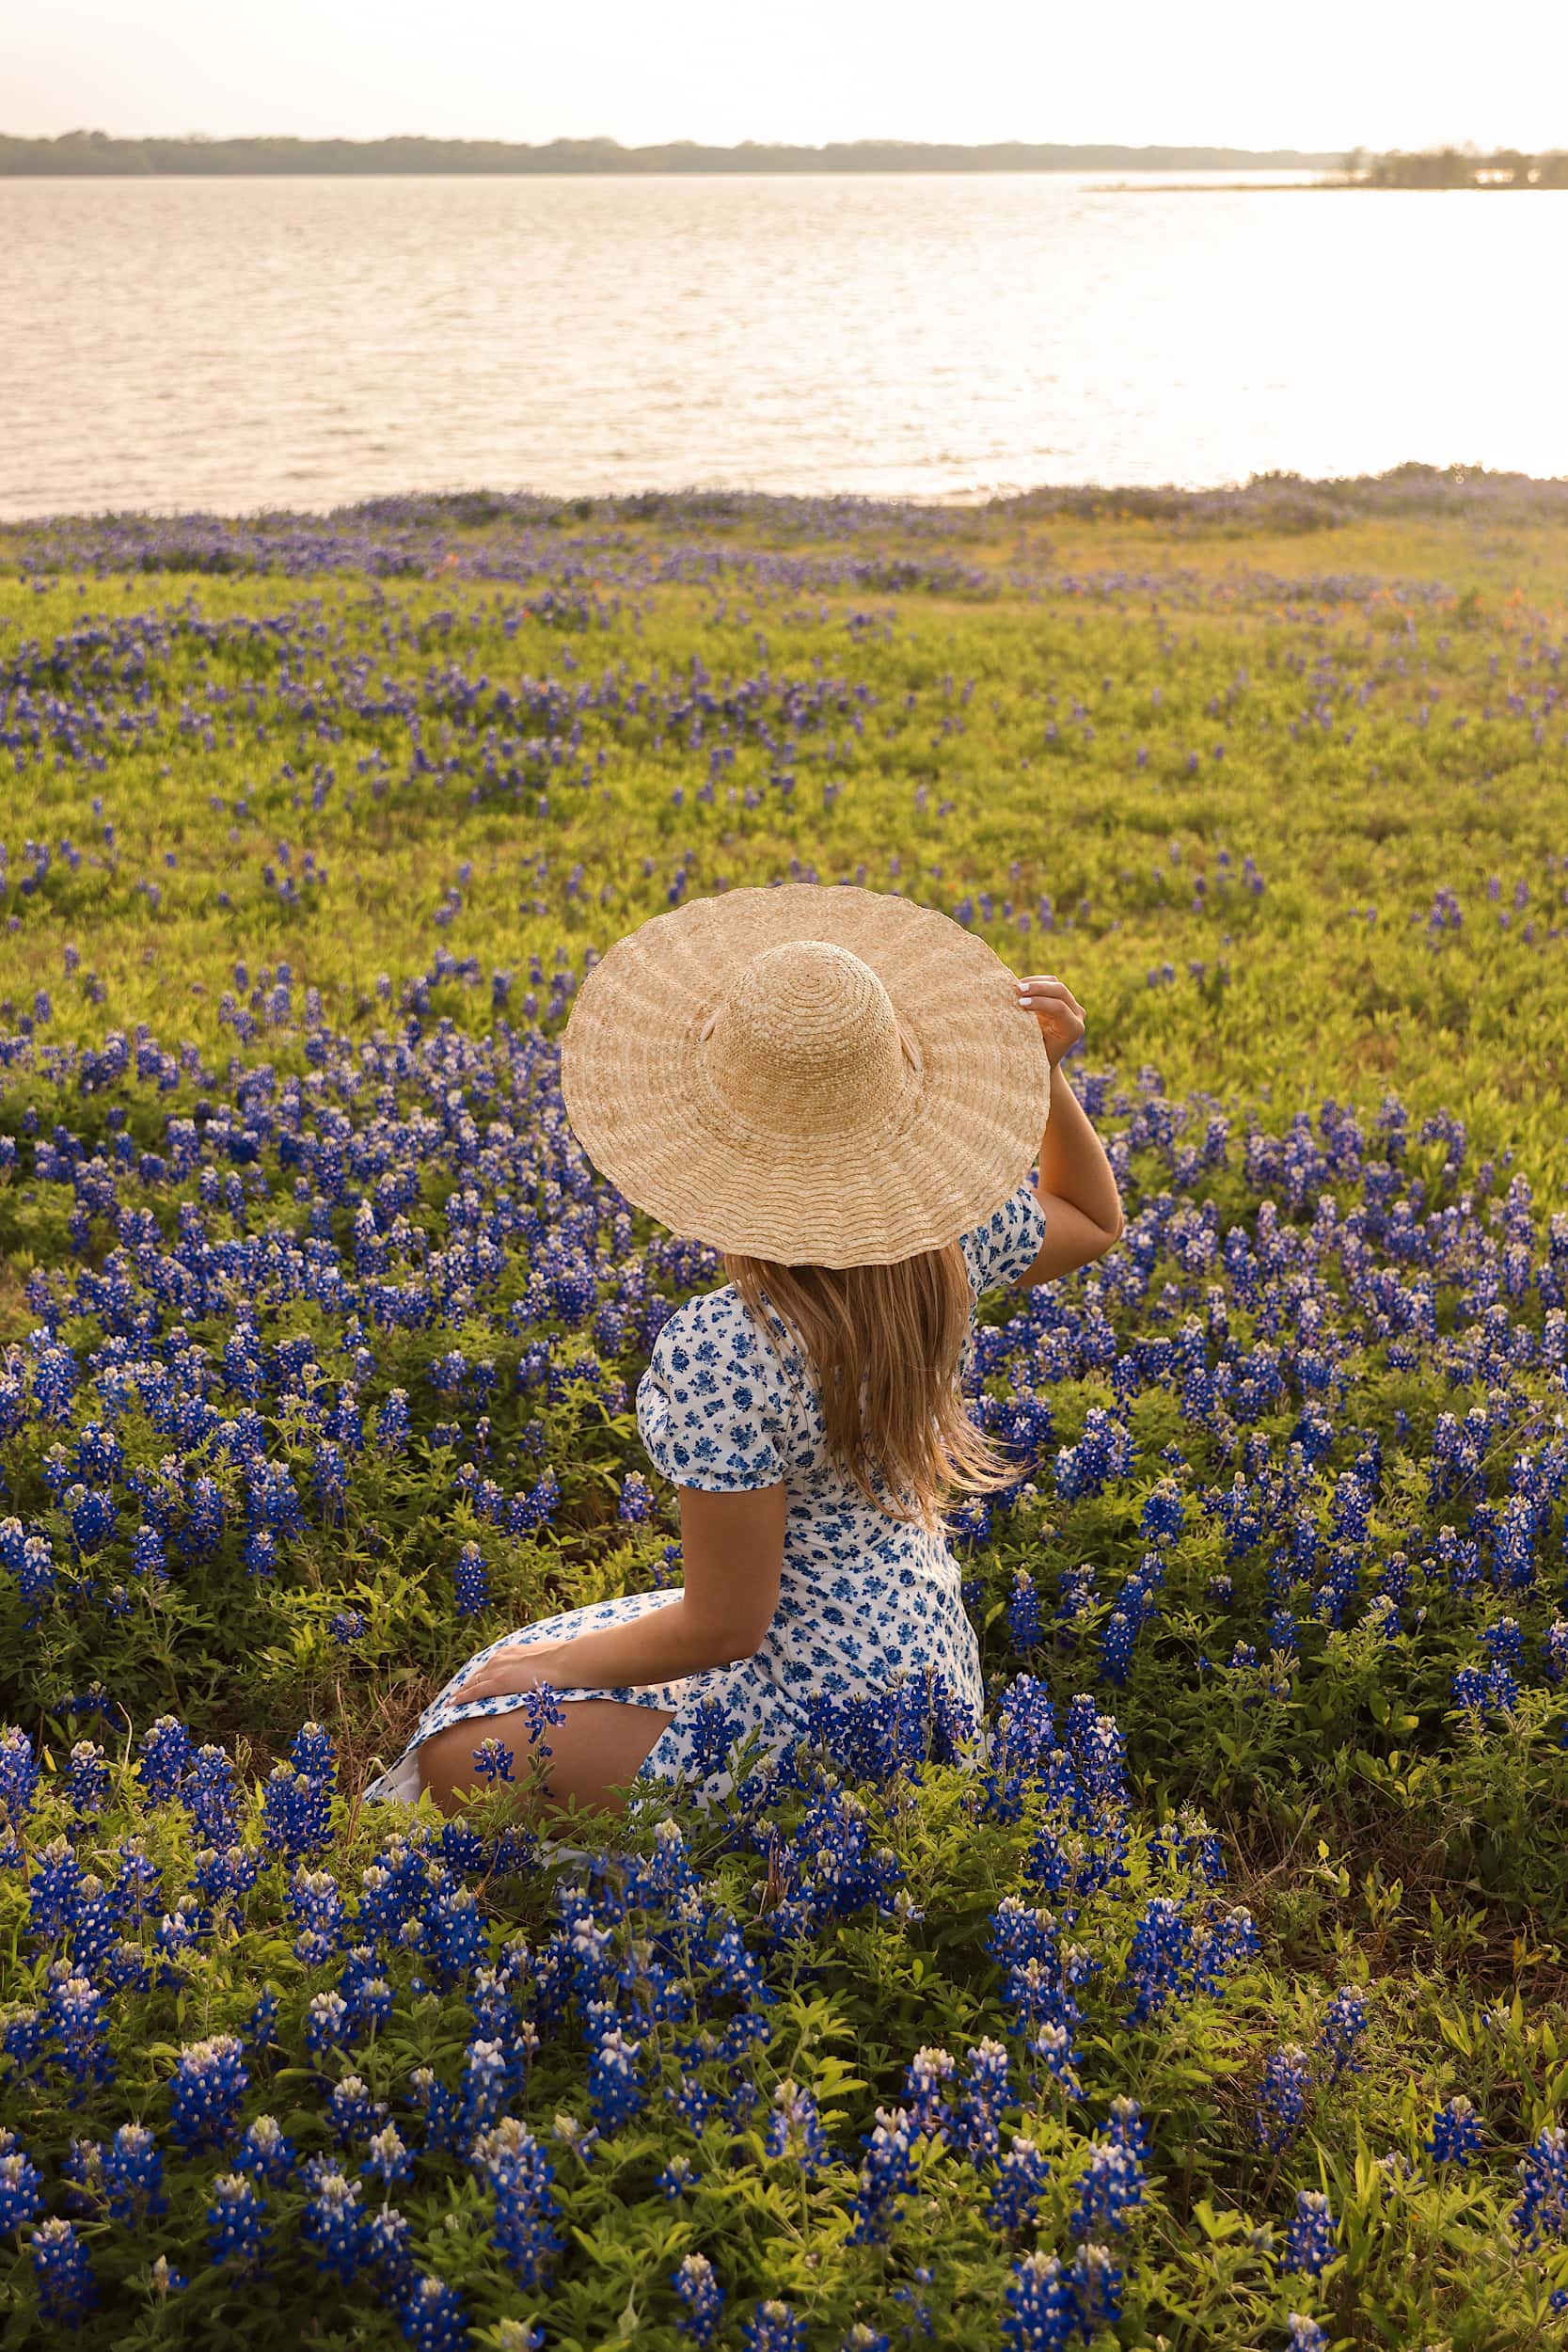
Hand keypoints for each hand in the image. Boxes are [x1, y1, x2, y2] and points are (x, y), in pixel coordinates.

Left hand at [449, 1640, 568, 1706]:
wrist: (564, 1661)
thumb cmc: (561, 1661)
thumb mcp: (541, 1659)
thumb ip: (533, 1665)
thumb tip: (538, 1673)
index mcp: (509, 1651)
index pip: (488, 1667)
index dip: (479, 1677)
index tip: (473, 1683)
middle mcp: (499, 1658)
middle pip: (477, 1675)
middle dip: (466, 1685)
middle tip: (456, 1696)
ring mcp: (497, 1670)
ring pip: (472, 1683)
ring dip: (461, 1693)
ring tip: (451, 1703)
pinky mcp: (498, 1682)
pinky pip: (474, 1692)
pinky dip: (462, 1698)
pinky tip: (452, 1705)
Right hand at [1014, 973, 1085, 1068]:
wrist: (1046, 1058)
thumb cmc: (1036, 1056)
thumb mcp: (1033, 1047)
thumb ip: (1028, 1029)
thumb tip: (1009, 1012)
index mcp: (1073, 1029)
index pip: (1059, 1008)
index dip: (1040, 1002)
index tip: (1020, 1003)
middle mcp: (1077, 1015)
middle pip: (1060, 991)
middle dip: (1037, 987)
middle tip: (1016, 989)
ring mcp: (1072, 1004)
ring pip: (1054, 983)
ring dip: (1034, 982)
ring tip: (1015, 988)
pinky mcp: (1063, 997)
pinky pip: (1049, 983)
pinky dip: (1033, 982)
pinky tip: (1020, 986)